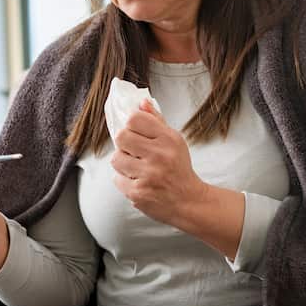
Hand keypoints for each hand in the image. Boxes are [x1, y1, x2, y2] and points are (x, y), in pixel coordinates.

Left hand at [111, 99, 209, 230]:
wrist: (190, 202)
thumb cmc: (179, 169)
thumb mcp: (174, 141)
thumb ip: (156, 121)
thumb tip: (141, 102)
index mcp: (168, 139)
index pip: (135, 119)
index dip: (131, 125)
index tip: (136, 132)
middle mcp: (159, 155)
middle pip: (121, 137)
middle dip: (124, 144)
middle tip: (133, 151)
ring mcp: (148, 175)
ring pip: (116, 158)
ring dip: (123, 163)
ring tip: (136, 168)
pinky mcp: (138, 193)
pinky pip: (117, 179)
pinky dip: (124, 180)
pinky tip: (138, 182)